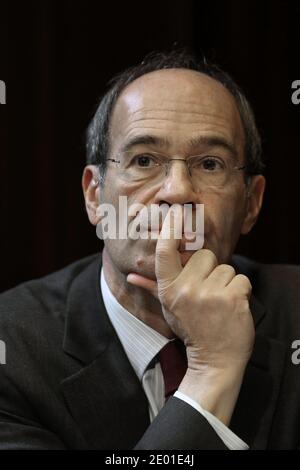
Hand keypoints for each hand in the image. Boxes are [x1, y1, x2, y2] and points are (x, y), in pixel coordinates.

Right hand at [127, 205, 254, 422]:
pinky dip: (241, 291)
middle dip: (209, 269)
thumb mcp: (169, 308)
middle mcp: (186, 289)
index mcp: (169, 290)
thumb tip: (130, 274)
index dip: (170, 229)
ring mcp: (210, 294)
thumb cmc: (191, 329)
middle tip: (208, 292)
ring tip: (220, 303)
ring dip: (226, 282)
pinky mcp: (233, 298)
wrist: (215, 360)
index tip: (176, 212)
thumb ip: (151, 286)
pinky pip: (241, 278)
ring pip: (225, 267)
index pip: (165, 252)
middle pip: (204, 255)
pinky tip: (232, 307)